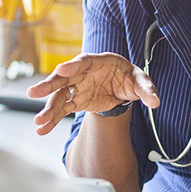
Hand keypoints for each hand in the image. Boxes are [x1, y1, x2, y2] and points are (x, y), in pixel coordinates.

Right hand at [27, 52, 159, 134]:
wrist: (122, 87)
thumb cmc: (129, 77)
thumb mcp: (140, 80)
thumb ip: (147, 89)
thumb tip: (155, 101)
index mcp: (99, 62)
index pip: (84, 61)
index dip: (73, 65)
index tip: (61, 69)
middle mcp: (83, 73)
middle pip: (64, 77)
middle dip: (50, 85)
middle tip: (35, 92)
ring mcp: (77, 87)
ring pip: (59, 96)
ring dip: (48, 108)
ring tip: (38, 122)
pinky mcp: (75, 101)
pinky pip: (61, 110)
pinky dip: (52, 120)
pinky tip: (42, 130)